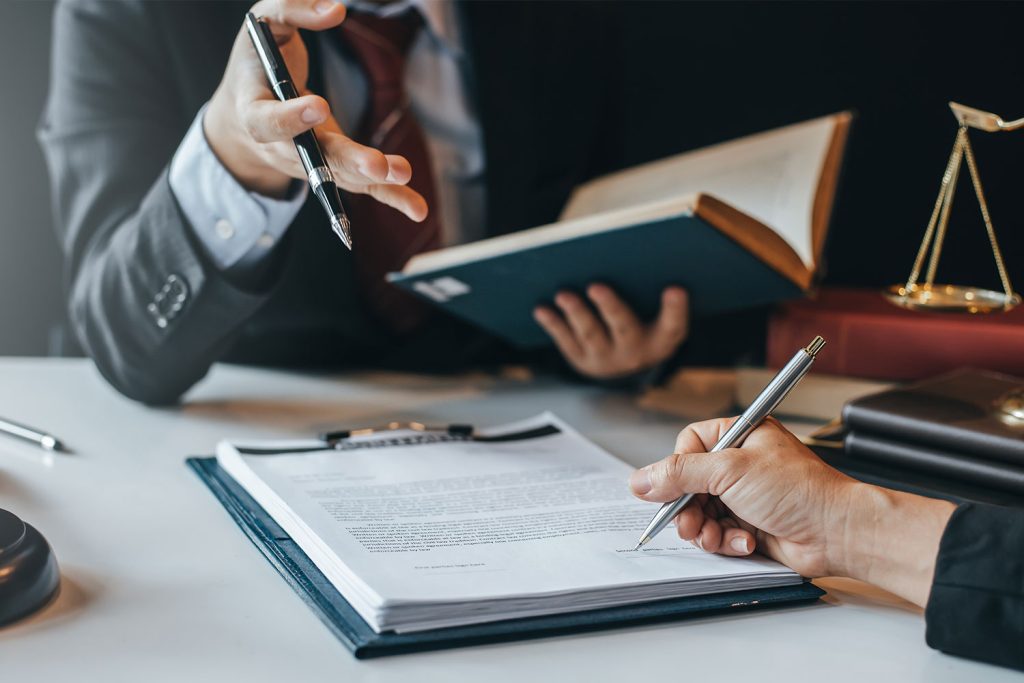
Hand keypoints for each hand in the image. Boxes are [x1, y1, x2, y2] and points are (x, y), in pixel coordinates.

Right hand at [203, 0, 426, 219]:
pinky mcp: (335, 168)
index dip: (291, 118)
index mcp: (253, 110)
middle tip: (374, 164)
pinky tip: (418, 209)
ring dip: (374, 178)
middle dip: (346, 161)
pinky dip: (392, 197)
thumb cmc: (257, 62)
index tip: (318, 106)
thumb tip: (335, 10)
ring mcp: (311, 162)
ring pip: (343, 175)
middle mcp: (282, 147)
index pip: (268, 121)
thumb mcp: (264, 23)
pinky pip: (363, 187)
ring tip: (403, 172)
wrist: (245, 114)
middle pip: (315, 159)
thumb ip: (292, 10)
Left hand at [533, 284, 687, 379]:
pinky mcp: (582, 360)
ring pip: (591, 334)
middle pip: (624, 328)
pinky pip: (566, 341)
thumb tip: (630, 251)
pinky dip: (553, 324)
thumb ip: (652, 291)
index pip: (673, 324)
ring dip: (576, 313)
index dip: (675, 308)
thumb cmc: (645, 323)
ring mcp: (607, 359)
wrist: (625, 364)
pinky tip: (541, 309)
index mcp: (662, 338)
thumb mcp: (657, 314)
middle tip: (596, 286)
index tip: (675, 288)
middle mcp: (636, 352)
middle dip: (610, 307)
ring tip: (563, 294)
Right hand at [629, 417, 955, 605]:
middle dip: (687, 506)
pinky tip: (744, 541)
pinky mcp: (750, 524)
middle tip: (689, 521)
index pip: (688, 445)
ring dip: (705, 528)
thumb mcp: (730, 471)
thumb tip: (641, 479)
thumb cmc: (801, 490)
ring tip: (716, 535)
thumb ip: (680, 473)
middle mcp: (741, 463)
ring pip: (700, 512)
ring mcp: (745, 495)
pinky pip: (719, 532)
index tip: (673, 488)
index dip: (678, 468)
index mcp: (740, 435)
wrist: (837, 532)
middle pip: (689, 483)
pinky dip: (726, 540)